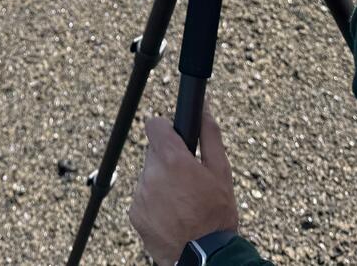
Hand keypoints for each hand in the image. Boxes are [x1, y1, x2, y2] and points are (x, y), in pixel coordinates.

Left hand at [128, 104, 238, 264]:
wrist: (205, 255)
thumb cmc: (216, 214)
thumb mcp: (221, 171)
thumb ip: (209, 134)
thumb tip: (204, 106)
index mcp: (172, 159)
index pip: (154, 125)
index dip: (166, 130)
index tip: (175, 139)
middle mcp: (152, 174)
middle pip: (154, 153)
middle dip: (168, 161)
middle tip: (188, 180)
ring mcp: (140, 195)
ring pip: (149, 176)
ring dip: (162, 183)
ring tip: (183, 202)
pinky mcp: (135, 213)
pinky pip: (143, 197)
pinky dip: (154, 202)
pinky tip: (172, 214)